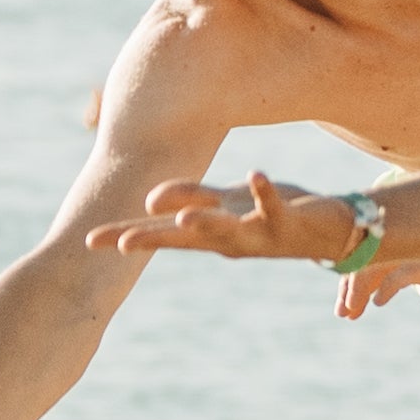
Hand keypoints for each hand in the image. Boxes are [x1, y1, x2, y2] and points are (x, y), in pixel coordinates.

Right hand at [91, 173, 364, 263]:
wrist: (330, 233)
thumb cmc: (269, 214)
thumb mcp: (226, 205)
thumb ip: (190, 198)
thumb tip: (150, 200)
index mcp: (207, 233)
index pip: (158, 235)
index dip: (124, 237)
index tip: (89, 241)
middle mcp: (227, 240)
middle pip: (184, 238)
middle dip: (153, 240)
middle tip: (120, 245)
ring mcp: (256, 233)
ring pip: (225, 230)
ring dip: (205, 223)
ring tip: (182, 218)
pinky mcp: (286, 221)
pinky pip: (273, 205)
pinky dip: (263, 192)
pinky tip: (254, 174)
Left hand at [345, 256, 419, 333]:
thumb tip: (388, 286)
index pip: (380, 250)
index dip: (356, 271)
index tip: (344, 302)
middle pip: (377, 251)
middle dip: (352, 281)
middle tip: (342, 312)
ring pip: (386, 259)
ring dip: (361, 286)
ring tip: (350, 312)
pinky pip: (408, 271)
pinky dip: (387, 286)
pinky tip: (378, 303)